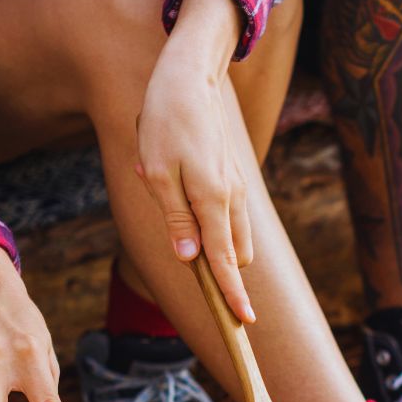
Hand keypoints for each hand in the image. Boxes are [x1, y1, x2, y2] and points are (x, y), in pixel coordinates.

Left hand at [136, 0, 254, 322]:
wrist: (190, 78)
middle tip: (186, 256)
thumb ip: (176, 220)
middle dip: (221, 273)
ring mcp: (237, 192)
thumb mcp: (157, 172)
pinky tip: (178, 187)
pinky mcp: (234, 183)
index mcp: (212, 201)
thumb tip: (190, 260)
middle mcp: (232, 201)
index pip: (223, 263)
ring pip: (235, 240)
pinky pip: (228, 220)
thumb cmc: (166, 123)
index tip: (244, 323)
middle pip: (235, 258)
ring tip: (173, 203)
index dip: (232, 296)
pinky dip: (212, 225)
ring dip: (214, 247)